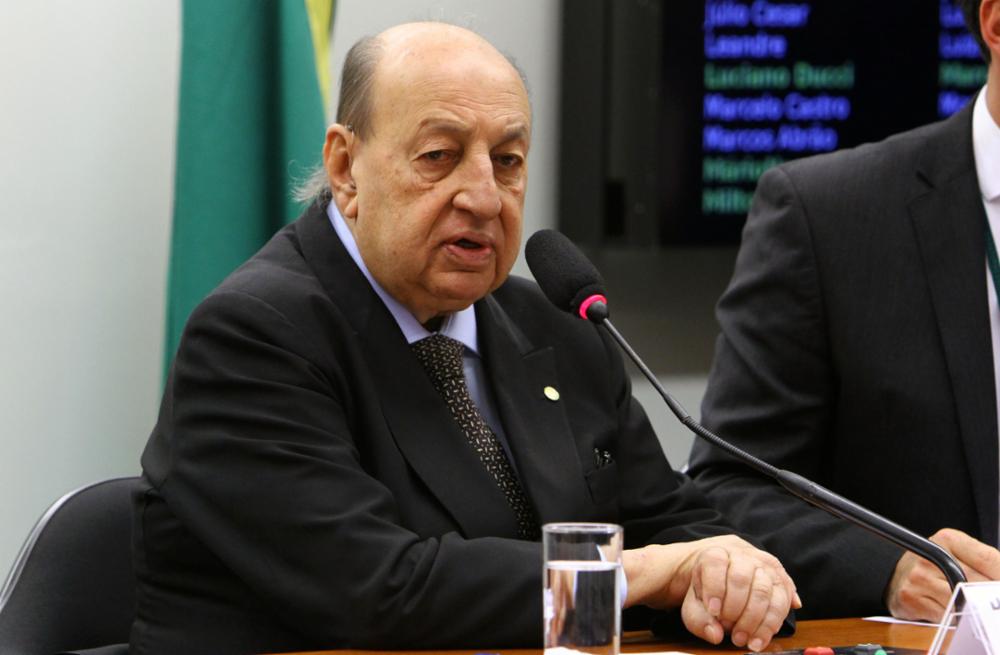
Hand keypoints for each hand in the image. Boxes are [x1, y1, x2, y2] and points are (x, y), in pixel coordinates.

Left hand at [622, 535, 799, 651]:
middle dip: (742, 612)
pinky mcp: (774, 571)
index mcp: (711, 552)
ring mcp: (758, 559)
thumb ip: (696, 617)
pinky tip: (778, 621)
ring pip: (769, 584)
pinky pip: (784, 586)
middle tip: (736, 638)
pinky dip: (783, 605)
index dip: (716, 592)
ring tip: (752, 641)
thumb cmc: (692, 587)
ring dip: (764, 617)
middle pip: (745, 577)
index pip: (715, 566)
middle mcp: (738, 551)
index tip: (715, 615)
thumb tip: (714, 634)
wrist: (703, 569)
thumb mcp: (684, 601)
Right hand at [887, 528, 999, 621]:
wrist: (891, 573)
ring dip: (973, 610)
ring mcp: (920, 578)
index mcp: (949, 539)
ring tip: (972, 607)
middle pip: (979, 584)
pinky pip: (947, 618)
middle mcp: (932, 556)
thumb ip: (987, 564)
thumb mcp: (959, 553)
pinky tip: (953, 612)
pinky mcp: (911, 598)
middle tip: (991, 603)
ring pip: (964, 603)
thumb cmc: (934, 565)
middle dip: (991, 598)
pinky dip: (956, 620)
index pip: (990, 559)